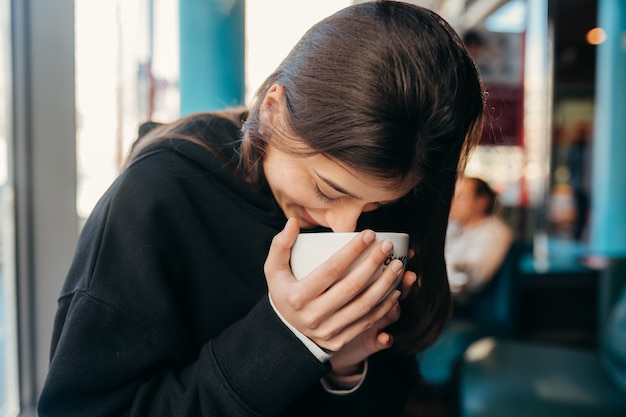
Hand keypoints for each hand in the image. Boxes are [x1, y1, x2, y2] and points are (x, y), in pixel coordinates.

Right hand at [265, 218, 411, 362]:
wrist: (285, 333)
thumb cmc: (284, 293)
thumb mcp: (273, 271)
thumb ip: (280, 246)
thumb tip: (292, 223)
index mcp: (298, 296)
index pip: (331, 269)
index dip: (352, 250)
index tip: (369, 234)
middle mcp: (314, 315)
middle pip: (351, 287)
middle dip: (373, 264)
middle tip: (387, 246)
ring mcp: (328, 330)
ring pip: (364, 306)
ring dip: (385, 285)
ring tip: (397, 265)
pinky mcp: (340, 340)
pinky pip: (367, 322)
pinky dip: (384, 306)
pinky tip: (395, 290)